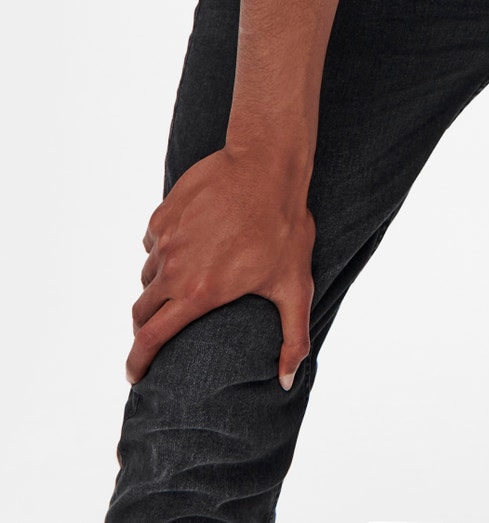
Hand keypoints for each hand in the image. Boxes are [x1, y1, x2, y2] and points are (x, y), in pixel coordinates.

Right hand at [127, 145, 315, 388]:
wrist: (265, 164)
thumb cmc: (284, 225)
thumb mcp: (294, 284)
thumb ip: (293, 336)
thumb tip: (289, 381)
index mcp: (198, 293)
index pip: (150, 339)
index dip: (137, 363)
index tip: (135, 377)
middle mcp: (174, 269)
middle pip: (142, 310)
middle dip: (145, 327)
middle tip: (158, 332)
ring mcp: (166, 240)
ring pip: (148, 275)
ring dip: (158, 286)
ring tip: (182, 284)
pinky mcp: (163, 214)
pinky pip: (153, 243)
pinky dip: (164, 251)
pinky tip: (188, 246)